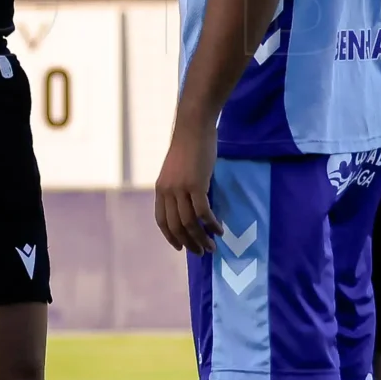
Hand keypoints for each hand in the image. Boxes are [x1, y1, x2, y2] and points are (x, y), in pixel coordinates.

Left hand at [152, 126, 222, 253]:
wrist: (193, 127)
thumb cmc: (188, 146)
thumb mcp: (177, 171)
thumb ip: (180, 188)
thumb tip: (191, 206)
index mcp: (160, 189)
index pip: (162, 220)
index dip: (170, 237)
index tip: (180, 247)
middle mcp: (167, 191)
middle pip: (176, 226)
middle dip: (189, 243)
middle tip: (201, 252)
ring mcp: (180, 188)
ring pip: (189, 223)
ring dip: (201, 238)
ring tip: (212, 247)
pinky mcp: (196, 185)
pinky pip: (203, 212)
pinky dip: (211, 224)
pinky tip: (219, 230)